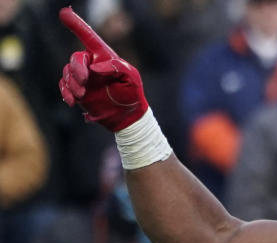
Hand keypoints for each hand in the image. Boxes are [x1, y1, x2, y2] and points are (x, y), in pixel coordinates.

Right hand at [59, 6, 147, 131]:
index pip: (89, 38)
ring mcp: (83, 77)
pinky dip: (65, 92)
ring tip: (82, 95)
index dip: (77, 25)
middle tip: (85, 80)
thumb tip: (96, 66)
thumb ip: (117, 67)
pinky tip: (72, 101)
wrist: (127, 116)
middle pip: (76, 58)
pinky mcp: (77, 90)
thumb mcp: (131, 78)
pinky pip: (64, 86)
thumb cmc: (132, 93)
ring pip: (68, 72)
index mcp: (104, 57)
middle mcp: (91, 64)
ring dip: (73, 83)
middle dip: (77, 68)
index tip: (64, 12)